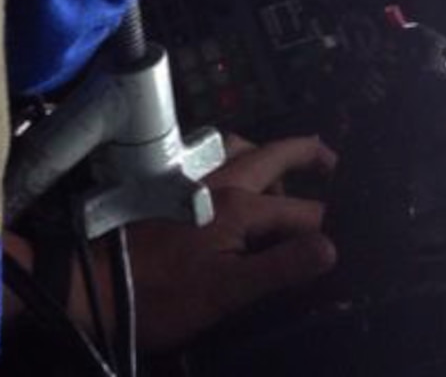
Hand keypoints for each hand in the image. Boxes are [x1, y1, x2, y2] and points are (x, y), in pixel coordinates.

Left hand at [123, 134, 339, 351]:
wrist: (96, 291)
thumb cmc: (159, 296)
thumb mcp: (227, 292)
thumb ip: (282, 268)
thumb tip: (330, 247)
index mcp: (240, 205)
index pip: (305, 211)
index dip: (331, 227)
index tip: (349, 241)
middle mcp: (221, 182)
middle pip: (277, 153)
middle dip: (311, 154)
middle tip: (336, 164)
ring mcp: (195, 183)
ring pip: (243, 150)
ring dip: (270, 158)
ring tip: (286, 181)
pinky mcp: (173, 192)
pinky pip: (216, 162)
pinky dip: (238, 164)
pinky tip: (237, 191)